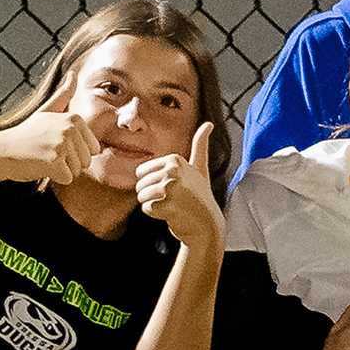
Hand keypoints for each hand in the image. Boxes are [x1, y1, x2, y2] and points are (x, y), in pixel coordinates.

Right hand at [0, 105, 103, 188]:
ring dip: (61, 170)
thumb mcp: (46, 111)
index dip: (74, 152)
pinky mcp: (54, 161)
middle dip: (69, 162)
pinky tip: (41, 166)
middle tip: (48, 152)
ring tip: (43, 158)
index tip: (54, 143)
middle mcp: (70, 129)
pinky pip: (68, 179)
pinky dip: (54, 177)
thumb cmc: (26, 134)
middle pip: (87, 160)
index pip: (93, 148)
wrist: (2, 151)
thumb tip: (73, 74)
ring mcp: (62, 144)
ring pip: (78, 171)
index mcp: (74, 118)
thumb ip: (63, 95)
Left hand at [132, 124, 226, 249]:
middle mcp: (172, 171)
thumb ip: (200, 145)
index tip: (172, 188)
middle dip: (152, 195)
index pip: (141, 171)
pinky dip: (156, 214)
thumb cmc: (201, 196)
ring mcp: (169, 187)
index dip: (153, 183)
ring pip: (141, 196)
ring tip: (171, 206)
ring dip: (153, 205)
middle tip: (171, 200)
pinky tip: (171, 214)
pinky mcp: (166, 204)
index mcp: (175, 160)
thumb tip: (208, 124)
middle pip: (140, 184)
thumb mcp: (200, 168)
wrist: (207, 224)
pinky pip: (146, 208)